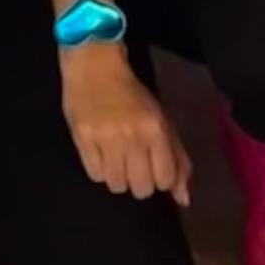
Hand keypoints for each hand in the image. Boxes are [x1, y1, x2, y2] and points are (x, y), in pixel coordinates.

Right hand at [58, 36, 188, 203]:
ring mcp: (104, 139)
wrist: (93, 64)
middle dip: (140, 180)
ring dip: (119, 176)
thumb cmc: (132, 92)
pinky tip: (101, 152)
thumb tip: (184, 199)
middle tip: (134, 162)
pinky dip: (100, 169)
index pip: (164, 179)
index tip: (154, 165)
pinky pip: (95, 176)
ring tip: (116, 156)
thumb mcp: (161, 119)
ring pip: (116, 185)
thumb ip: (177, 158)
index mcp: (155, 129)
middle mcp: (131, 137)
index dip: (161, 177)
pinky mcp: (81, 140)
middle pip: (141, 188)